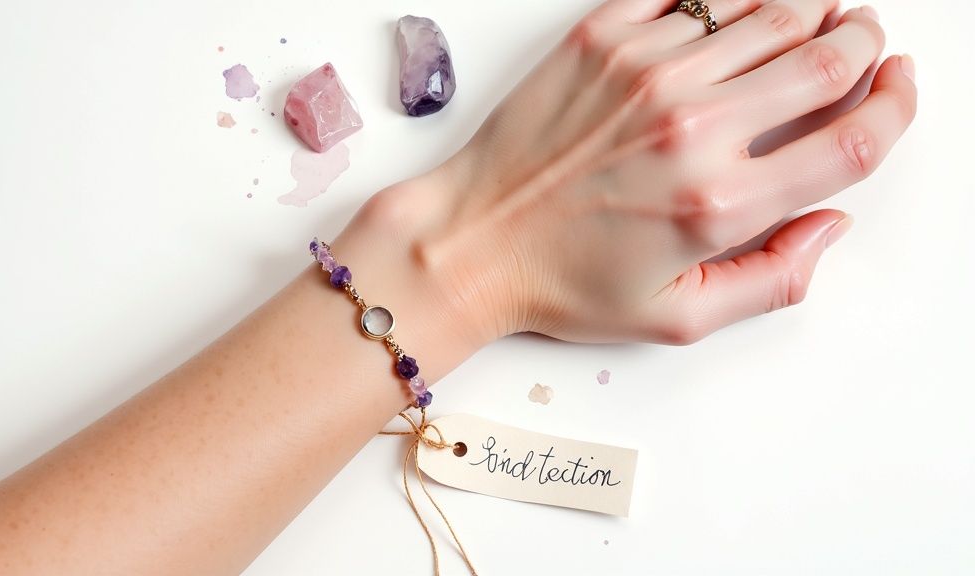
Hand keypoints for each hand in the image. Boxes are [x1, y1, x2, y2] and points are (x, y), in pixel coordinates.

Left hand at [377, 0, 915, 345]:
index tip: (898, 86)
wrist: (471, 239)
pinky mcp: (601, 38)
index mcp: (720, 205)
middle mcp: (692, 129)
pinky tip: (732, 15)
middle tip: (859, 43)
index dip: (898, 105)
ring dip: (807, 10)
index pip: (854, 139)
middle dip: (862, 43)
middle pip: (824, 58)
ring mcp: (646, 73)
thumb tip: (832, 224)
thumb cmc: (563, 283)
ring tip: (811, 20)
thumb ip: (772, 279)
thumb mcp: (676, 318)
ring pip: (768, 12)